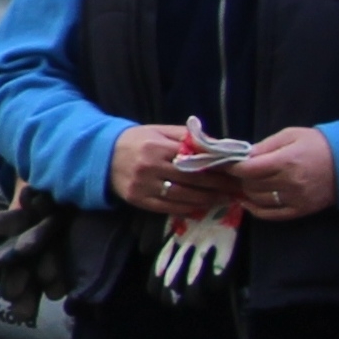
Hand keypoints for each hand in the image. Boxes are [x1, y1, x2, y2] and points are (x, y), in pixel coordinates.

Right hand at [109, 125, 233, 218]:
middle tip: (236, 189)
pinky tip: (202, 207)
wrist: (103, 155)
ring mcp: (143, 186)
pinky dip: (187, 208)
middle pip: (191, 180)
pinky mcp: (139, 201)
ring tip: (224, 200)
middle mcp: (149, 167)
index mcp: (156, 147)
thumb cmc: (137, 140)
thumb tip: (214, 144)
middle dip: (217, 186)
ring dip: (207, 200)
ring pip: (182, 197)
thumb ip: (186, 136)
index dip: (215, 167)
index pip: (192, 159)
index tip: (233, 171)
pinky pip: (168, 208)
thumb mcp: (159, 130)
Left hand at [235, 126, 336, 222]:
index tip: (226, 163)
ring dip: (247, 191)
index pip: (250, 169)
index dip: (233, 167)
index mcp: (286, 161)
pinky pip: (270, 215)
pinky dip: (255, 209)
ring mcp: (294, 199)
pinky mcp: (299, 211)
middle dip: (241, 178)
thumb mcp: (290, 135)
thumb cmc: (317, 144)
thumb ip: (265, 146)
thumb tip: (243, 156)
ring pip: (258, 199)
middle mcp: (289, 183)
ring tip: (246, 182)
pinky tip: (247, 202)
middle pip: (252, 185)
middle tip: (238, 171)